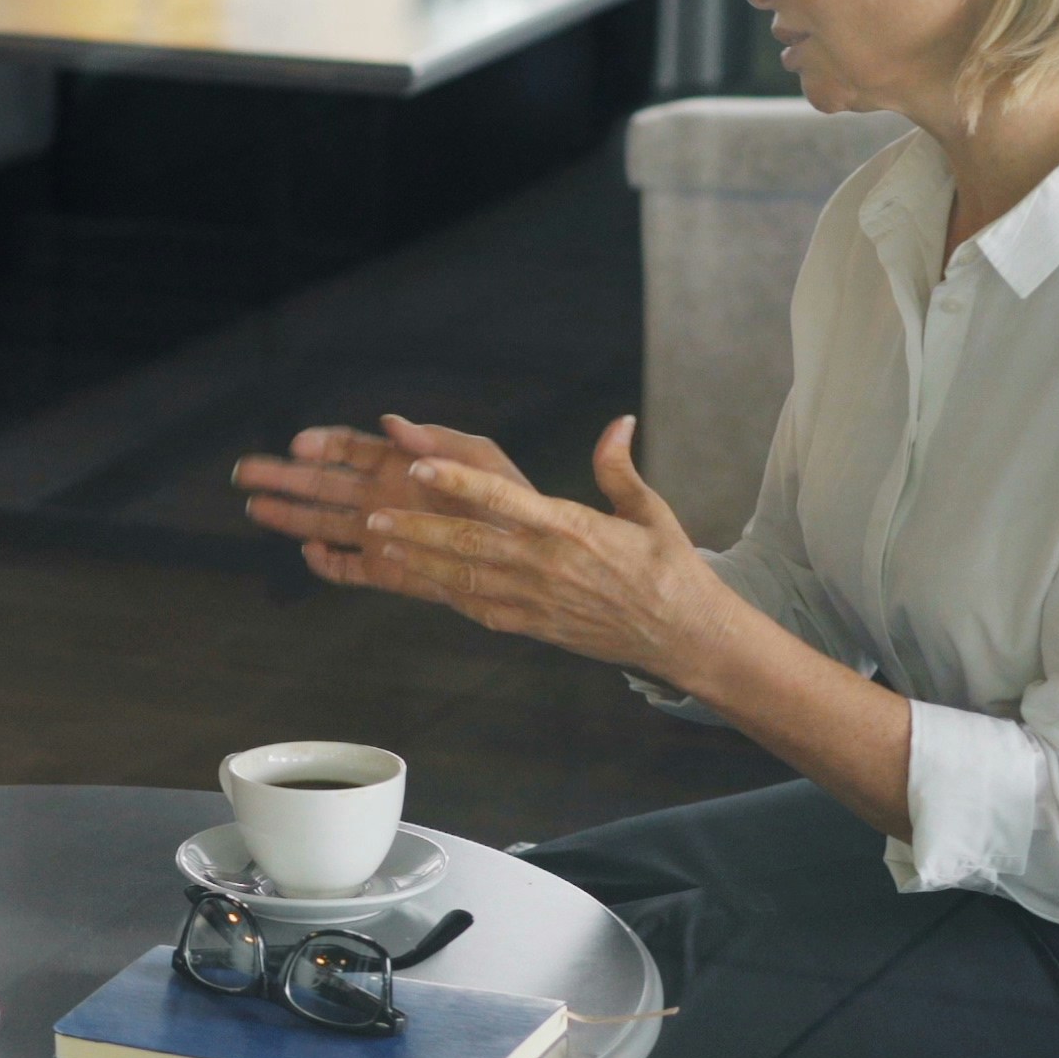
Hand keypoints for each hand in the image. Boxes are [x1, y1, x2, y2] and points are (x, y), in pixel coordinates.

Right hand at [235, 415, 529, 573]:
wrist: (525, 555)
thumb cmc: (508, 499)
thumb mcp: (480, 458)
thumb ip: (437, 440)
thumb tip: (390, 421)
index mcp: (396, 464)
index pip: (346, 449)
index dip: (321, 444)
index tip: (299, 445)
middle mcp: (379, 497)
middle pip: (320, 483)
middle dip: (282, 476)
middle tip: (244, 471)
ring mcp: (378, 535)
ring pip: (321, 524)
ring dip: (289, 516)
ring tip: (254, 506)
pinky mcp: (386, 572)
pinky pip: (346, 570)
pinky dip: (326, 563)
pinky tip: (311, 551)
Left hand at [334, 417, 728, 677]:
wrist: (685, 636)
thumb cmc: (669, 568)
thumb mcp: (649, 511)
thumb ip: (618, 468)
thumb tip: (620, 420)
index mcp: (571, 527)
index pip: (504, 499)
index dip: (458, 482)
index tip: (420, 466)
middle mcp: (546, 564)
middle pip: (468, 542)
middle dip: (417, 528)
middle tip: (373, 514)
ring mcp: (536, 599)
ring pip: (463, 578)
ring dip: (418, 560)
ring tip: (380, 542)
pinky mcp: (533, 625)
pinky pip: (479, 608)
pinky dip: (444, 592)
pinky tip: (415, 578)